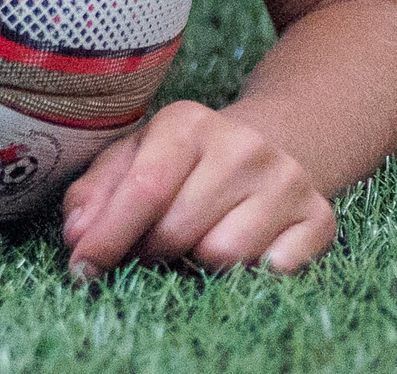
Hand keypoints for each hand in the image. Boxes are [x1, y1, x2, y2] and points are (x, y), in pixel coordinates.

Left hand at [59, 100, 335, 277]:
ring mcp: (286, 179)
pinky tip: (241, 248)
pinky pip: (273, 271)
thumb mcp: (132, 160)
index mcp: (187, 122)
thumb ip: (94, 194)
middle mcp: (242, 144)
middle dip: (151, 251)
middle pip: (179, 229)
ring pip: (223, 256)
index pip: (144, 188)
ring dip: (197, 263)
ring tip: (194, 242)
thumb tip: (77, 235)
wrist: (268, 147)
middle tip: (150, 247)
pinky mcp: (319, 216)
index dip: (108, 236)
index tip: (82, 268)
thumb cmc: (182, 163)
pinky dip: (249, 273)